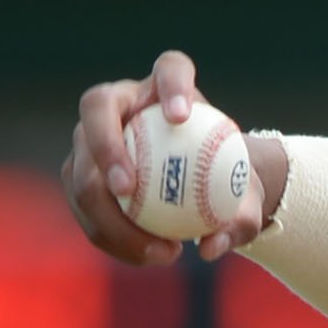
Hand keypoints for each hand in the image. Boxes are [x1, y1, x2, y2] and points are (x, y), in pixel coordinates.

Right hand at [60, 49, 277, 265]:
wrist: (205, 195)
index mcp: (169, 88)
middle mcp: (123, 102)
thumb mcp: (246, 205)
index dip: (172, 85)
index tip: (181, 116)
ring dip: (105, 208)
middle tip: (129, 189)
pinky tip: (145, 257)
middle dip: (105, 146)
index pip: (171, 70)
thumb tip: (211, 246)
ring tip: (151, 247)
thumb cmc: (229, 189)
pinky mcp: (81, 172)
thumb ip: (239, 221)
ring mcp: (93, 136)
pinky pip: (84, 206)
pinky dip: (111, 235)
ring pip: (80, 164)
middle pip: (98, 109)